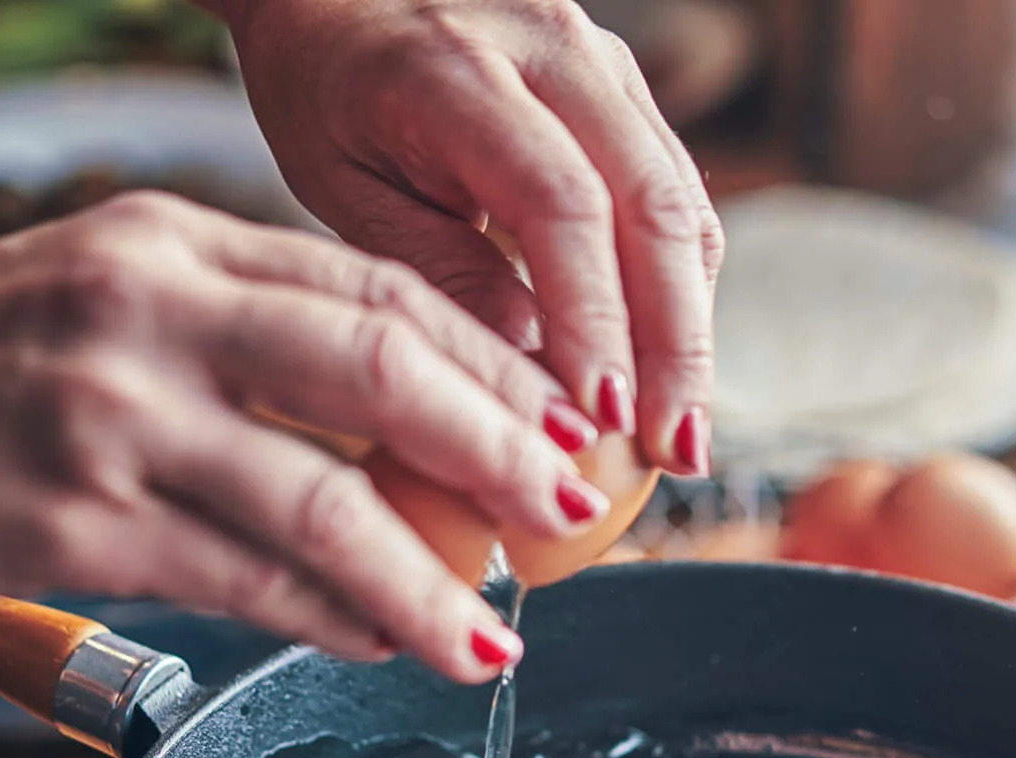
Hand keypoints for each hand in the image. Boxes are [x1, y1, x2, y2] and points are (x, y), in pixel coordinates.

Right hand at [0, 195, 613, 682]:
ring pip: (329, 497)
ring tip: (492, 633)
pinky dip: (331, 617)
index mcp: (166, 240)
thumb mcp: (91, 300)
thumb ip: (226, 340)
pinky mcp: (75, 520)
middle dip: (502, 447)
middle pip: (383, 365)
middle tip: (568, 511)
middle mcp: (150, 307)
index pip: (372, 288)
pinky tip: (381, 642)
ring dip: (431, 578)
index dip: (487, 364)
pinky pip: (248, 579)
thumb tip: (379, 434)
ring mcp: (112, 413)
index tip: (552, 423)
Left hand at [221, 0, 724, 475]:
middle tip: (675, 451)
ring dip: (691, 328)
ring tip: (683, 431)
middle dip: (674, 345)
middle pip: (652, 207)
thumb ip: (437, 271)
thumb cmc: (324, 88)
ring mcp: (602, 62)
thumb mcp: (345, 185)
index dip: (595, 319)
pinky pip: (674, 196)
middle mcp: (553, 49)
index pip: (562, 204)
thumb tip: (533, 379)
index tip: (603, 419)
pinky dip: (679, 289)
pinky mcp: (625, 88)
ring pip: (680, 205)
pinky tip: (666, 369)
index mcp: (458, 71)